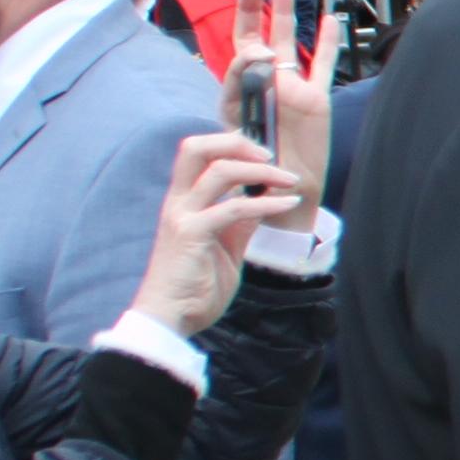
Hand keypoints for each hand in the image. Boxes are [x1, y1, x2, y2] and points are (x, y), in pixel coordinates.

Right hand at [128, 132, 314, 336]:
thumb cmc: (195, 286)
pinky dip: (266, 202)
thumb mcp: (225, 248)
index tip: (263, 156)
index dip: (230, 146)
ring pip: (218, 170)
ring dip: (260, 170)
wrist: (170, 317)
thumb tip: (260, 201)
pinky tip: (288, 204)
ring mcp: (182, 216)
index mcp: (183, 202)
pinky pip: (233, 208)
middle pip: (196, 148)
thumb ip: (238, 224)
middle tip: (269, 155)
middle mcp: (178, 202)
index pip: (199, 154)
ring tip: (289, 180)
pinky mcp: (191, 234)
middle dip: (235, 142)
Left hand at [223, 9, 340, 201]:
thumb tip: (260, 56)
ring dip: (284, 13)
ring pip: (287, 42)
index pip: (237, 58)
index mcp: (238, 94)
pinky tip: (330, 20)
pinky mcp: (316, 98)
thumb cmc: (255, 171)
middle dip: (254, 10)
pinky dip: (327, 43)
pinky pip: (322, 64)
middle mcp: (263, 86)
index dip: (244, 45)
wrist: (283, 195)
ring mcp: (291, 89)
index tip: (258, 51)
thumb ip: (244, 92)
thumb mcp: (241, 130)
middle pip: (256, 38)